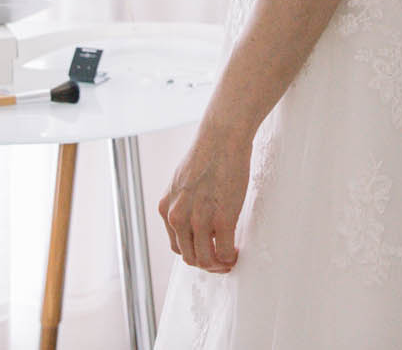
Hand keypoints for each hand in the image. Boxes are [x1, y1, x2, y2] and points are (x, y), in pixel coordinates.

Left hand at [157, 126, 250, 272]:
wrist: (222, 137)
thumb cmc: (208, 153)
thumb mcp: (183, 182)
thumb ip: (184, 203)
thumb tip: (195, 218)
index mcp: (166, 208)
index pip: (176, 245)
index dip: (194, 251)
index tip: (208, 250)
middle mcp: (177, 217)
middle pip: (189, 257)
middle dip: (206, 262)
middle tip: (221, 260)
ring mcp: (199, 220)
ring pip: (205, 260)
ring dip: (218, 265)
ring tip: (229, 259)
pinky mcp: (221, 219)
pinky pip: (223, 252)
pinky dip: (230, 258)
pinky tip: (236, 253)